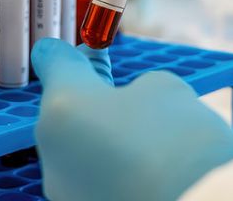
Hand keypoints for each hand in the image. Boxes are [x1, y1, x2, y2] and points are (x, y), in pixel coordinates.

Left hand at [31, 39, 232, 200]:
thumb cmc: (182, 145)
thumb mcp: (165, 91)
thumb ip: (136, 87)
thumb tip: (129, 102)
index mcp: (63, 107)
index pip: (50, 59)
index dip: (71, 48)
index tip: (89, 47)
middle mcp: (52, 152)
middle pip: (65, 111)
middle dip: (93, 99)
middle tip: (129, 92)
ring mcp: (64, 192)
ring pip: (78, 151)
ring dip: (104, 139)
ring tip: (150, 141)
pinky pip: (92, 180)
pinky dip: (114, 170)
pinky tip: (147, 170)